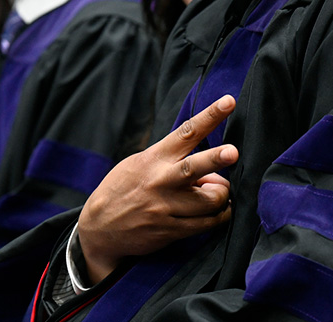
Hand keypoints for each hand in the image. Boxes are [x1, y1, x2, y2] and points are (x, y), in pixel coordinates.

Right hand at [79, 95, 238, 283]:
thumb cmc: (126, 187)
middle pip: (195, 167)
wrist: (99, 228)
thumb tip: (213, 172)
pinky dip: (219, 216)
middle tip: (233, 152)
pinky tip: (218, 211)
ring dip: (222, 196)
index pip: (187, 132)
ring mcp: (166, 207)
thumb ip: (177, 162)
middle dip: (216, 158)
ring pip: (211, 200)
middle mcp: (161, 180)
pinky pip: (207, 224)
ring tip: (216, 193)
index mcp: (156, 157)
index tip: (229, 102)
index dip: (210, 116)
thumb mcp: (143, 163)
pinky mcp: (170, 231)